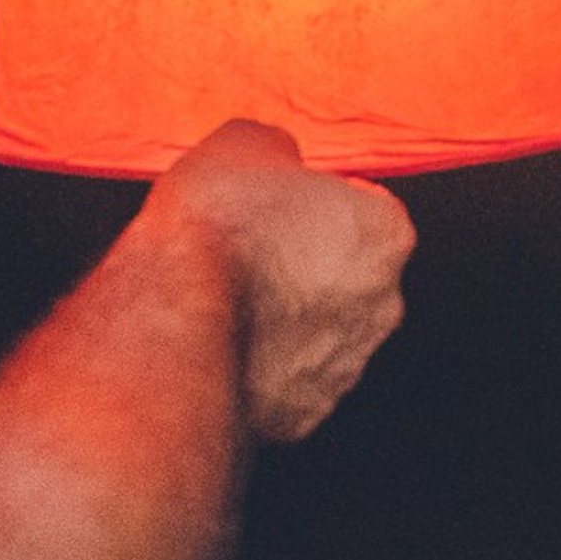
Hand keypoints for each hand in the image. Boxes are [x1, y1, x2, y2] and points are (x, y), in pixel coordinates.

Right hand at [145, 121, 414, 442]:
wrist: (175, 316)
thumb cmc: (218, 225)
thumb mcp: (246, 142)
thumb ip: (281, 153)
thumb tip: (276, 162)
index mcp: (385, 232)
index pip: (364, 209)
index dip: (318, 204)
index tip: (280, 207)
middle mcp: (382, 305)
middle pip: (352, 275)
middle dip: (311, 266)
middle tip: (253, 253)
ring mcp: (344, 367)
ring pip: (322, 334)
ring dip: (288, 320)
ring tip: (229, 299)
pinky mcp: (303, 416)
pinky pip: (288, 383)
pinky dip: (263, 368)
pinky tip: (222, 345)